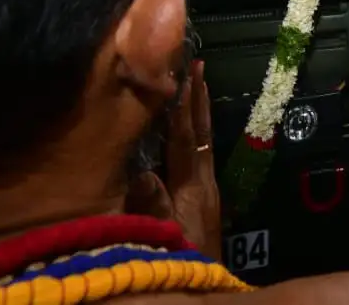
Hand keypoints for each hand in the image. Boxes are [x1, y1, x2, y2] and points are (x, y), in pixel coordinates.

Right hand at [125, 59, 222, 260]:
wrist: (203, 283)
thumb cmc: (181, 261)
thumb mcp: (164, 236)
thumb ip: (155, 206)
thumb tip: (143, 172)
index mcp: (194, 186)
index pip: (187, 139)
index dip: (184, 108)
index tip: (187, 75)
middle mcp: (203, 182)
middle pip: (201, 133)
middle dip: (199, 100)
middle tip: (199, 65)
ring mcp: (205, 190)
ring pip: (201, 142)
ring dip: (198, 113)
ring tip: (195, 86)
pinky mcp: (201, 199)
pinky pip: (196, 155)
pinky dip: (193, 134)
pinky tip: (186, 129)